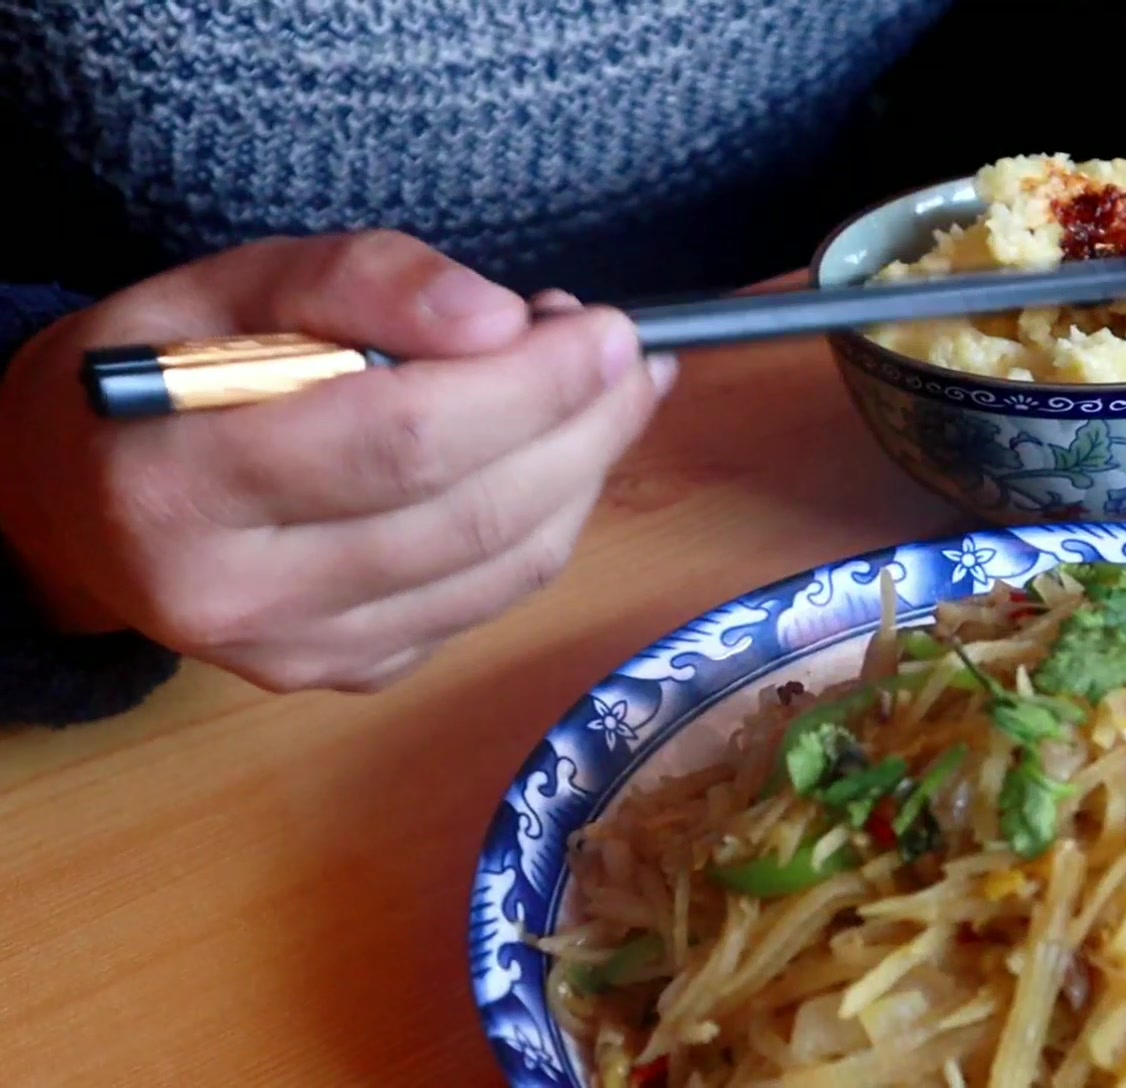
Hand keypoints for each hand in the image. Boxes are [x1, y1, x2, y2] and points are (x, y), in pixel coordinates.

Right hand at [0, 231, 673, 692]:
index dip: (529, 384)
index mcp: (180, 483)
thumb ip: (357, 281)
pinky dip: (546, 525)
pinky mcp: (344, 675)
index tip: (609, 329)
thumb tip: (497, 319)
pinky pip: (485, 602)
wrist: (74, 502)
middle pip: (470, 513)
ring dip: (585, 473)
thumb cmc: (157, 373)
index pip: (399, 439)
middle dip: (582, 425)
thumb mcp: (223, 285)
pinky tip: (553, 457)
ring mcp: (296, 653)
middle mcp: (236, 594)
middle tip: (631, 355)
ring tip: (610, 393)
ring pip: (500, 569)